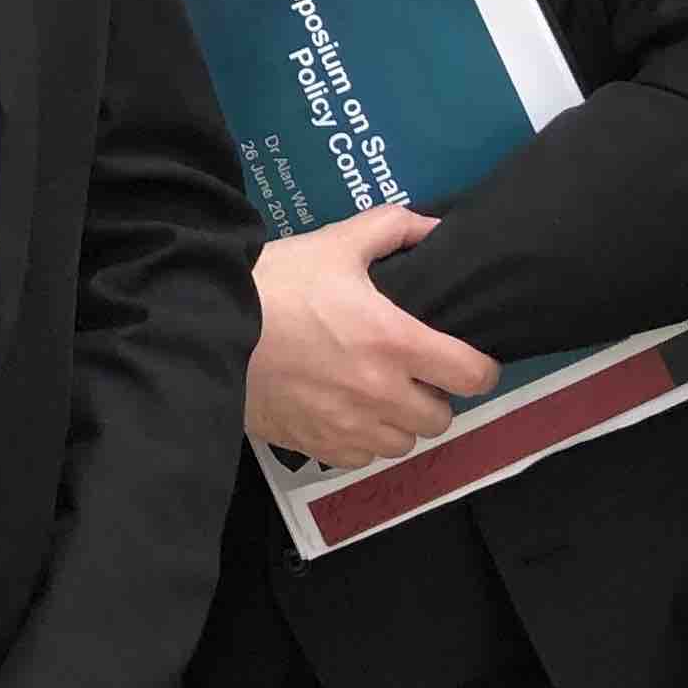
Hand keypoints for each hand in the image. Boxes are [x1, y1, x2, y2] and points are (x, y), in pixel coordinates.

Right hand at [241, 203, 499, 466]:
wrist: (208, 325)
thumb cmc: (276, 282)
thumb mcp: (335, 242)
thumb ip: (392, 229)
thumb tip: (435, 229)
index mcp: (395, 342)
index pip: (472, 375)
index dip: (479, 368)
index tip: (466, 359)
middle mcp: (380, 394)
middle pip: (440, 418)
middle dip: (434, 396)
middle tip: (413, 373)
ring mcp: (347, 426)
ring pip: (402, 444)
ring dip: (399, 422)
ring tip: (378, 395)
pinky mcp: (315, 445)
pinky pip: (360, 459)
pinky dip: (361, 441)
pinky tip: (344, 412)